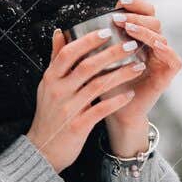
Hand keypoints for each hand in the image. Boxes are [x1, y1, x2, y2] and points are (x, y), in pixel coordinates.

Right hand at [26, 26, 148, 171]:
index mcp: (50, 79)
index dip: (87, 41)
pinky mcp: (78, 126)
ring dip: (120, 74)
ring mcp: (67, 109)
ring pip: (97, 86)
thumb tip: (59, 32)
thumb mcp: (47, 85)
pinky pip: (101, 109)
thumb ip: (55, 59)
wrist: (43, 150)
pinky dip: (116, 101)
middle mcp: (58, 91)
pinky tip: (130, 94)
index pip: (68, 53)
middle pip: (87, 66)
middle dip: (111, 54)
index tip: (107, 31)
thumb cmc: (48, 115)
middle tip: (131, 45)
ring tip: (138, 67)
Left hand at [91, 0, 180, 139]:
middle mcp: (151, 46)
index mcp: (137, 37)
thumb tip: (59, 30)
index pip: (142, 12)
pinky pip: (174, 60)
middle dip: (138, 14)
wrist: (114, 112)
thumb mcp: (90, 63)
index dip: (136, 2)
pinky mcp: (167, 75)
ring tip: (129, 28)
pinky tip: (155, 45)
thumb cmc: (103, 87)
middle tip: (120, 16)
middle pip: (153, 19)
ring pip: (161, 36)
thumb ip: (77, 48)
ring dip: (146, 30)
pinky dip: (166, 50)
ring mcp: (161, 59)